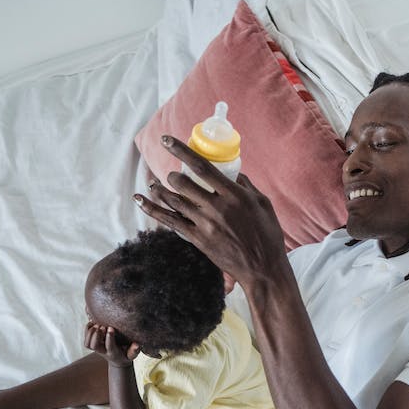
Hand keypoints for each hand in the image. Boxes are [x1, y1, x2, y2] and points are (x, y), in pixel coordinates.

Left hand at [84, 321, 139, 367]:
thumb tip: (137, 344)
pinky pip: (85, 340)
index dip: (109, 337)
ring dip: (91, 333)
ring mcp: (97, 348)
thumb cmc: (126, 354)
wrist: (118, 360)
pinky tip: (92, 323)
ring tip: (97, 324)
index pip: (109, 346)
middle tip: (102, 326)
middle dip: (96, 335)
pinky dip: (87, 330)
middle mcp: (103, 351)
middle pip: (94, 346)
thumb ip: (135, 350)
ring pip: (88, 344)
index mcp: (113, 352)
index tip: (111, 328)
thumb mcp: (132, 354)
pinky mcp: (92, 345)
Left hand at [134, 136, 287, 288]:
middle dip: (173, 175)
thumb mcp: (263, 203)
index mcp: (234, 195)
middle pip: (183, 183)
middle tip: (173, 175)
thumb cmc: (268, 235)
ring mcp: (205, 225)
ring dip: (160, 190)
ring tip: (154, 184)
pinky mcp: (198, 240)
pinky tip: (141, 200)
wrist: (262, 268)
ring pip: (174, 201)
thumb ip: (245, 185)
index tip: (167, 140)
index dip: (181, 151)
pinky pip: (170, 222)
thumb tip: (232, 171)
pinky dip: (153, 210)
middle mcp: (217, 207)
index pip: (202, 167)